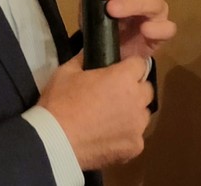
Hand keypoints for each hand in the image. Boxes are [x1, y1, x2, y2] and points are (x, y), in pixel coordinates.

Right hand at [39, 54, 153, 169]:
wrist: (53, 143)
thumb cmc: (60, 103)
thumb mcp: (66, 72)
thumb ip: (83, 59)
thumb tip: (89, 52)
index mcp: (124, 78)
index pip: (141, 64)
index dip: (129, 67)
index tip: (119, 72)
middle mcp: (137, 100)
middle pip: (146, 90)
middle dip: (134, 89)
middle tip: (113, 96)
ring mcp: (138, 126)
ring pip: (143, 115)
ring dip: (132, 113)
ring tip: (110, 119)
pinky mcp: (134, 147)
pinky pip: (136, 138)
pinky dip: (125, 137)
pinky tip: (108, 138)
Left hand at [98, 0, 175, 59]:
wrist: (114, 50)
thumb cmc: (106, 19)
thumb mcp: (92, 2)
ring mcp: (157, 11)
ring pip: (153, 2)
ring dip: (133, 4)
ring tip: (112, 10)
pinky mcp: (161, 33)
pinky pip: (167, 29)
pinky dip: (158, 28)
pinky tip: (145, 29)